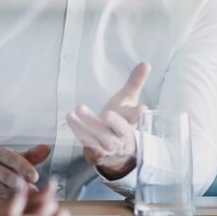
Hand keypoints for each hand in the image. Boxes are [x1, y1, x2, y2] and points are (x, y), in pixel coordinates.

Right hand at [0, 144, 51, 207]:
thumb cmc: (2, 167)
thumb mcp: (15, 159)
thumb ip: (31, 155)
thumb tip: (48, 148)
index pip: (13, 159)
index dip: (25, 168)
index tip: (35, 177)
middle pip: (8, 177)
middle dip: (22, 186)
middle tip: (35, 194)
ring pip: (1, 191)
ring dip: (16, 198)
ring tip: (28, 202)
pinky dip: (4, 205)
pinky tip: (14, 207)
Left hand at [66, 62, 149, 180]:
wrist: (117, 149)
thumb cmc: (121, 118)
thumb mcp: (128, 99)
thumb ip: (135, 82)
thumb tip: (145, 63)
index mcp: (131, 121)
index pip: (137, 117)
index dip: (138, 113)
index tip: (142, 108)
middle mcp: (122, 135)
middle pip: (119, 129)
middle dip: (114, 122)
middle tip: (106, 114)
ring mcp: (109, 145)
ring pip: (100, 137)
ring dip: (87, 125)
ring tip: (76, 110)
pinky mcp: (97, 152)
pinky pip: (88, 143)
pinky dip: (79, 132)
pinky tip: (70, 119)